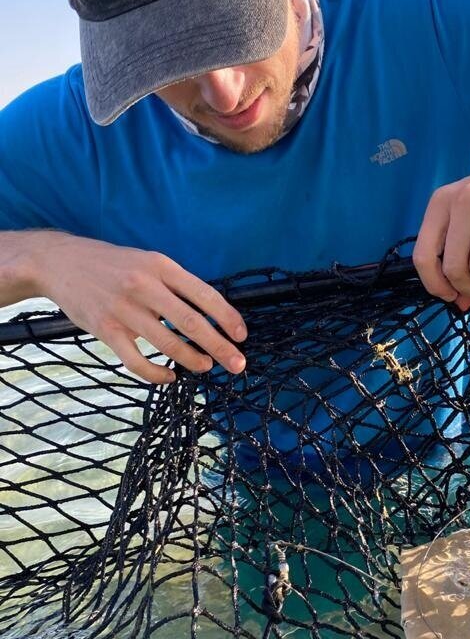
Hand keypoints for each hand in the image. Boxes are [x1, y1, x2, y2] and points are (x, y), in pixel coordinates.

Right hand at [34, 234, 247, 384]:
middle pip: (192, 323)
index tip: (241, 336)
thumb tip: (208, 314)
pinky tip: (169, 377)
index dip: (227, 318)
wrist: (58, 262)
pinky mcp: (105, 329)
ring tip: (206, 366)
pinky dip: (156, 374)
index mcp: (160, 266)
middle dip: (220, 347)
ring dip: (193, 360)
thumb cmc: (111, 265)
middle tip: (238, 364)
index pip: (204, 295)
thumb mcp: (146, 261)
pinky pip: (136, 361)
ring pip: (168, 344)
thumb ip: (174, 284)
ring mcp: (124, 309)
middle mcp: (145, 286)